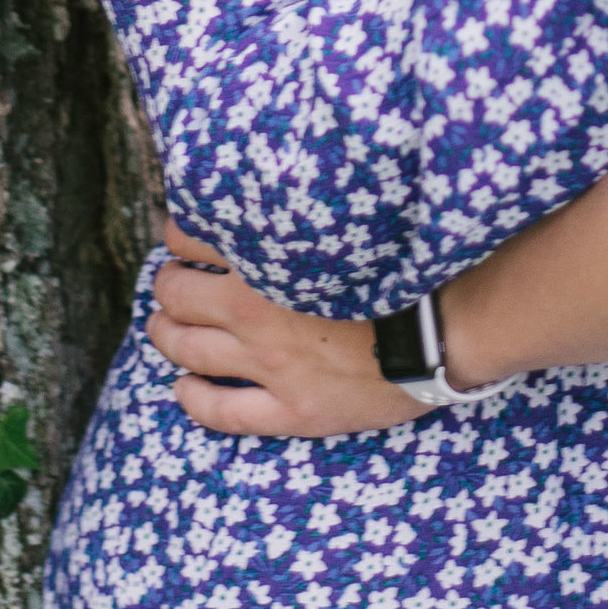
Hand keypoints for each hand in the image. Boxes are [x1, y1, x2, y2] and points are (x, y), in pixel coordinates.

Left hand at [147, 219, 432, 437]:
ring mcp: (272, 367)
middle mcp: (258, 314)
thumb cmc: (405, 269)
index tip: (181, 238)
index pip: (190, 239)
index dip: (177, 237)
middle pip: (178, 298)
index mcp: (268, 261)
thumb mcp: (346, 224)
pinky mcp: (293, 410)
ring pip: (188, 351)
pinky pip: (222, 413)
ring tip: (162, 328)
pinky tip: (183, 388)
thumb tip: (269, 195)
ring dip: (164, 336)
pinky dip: (192, 399)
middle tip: (170, 283)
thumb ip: (299, 213)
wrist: (445, 331)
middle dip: (166, 287)